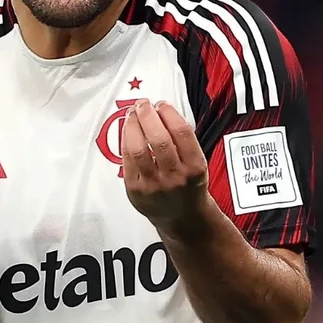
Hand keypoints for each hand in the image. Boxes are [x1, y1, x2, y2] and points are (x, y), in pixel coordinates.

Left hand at [121, 99, 211, 229]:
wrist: (182, 218)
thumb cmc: (188, 185)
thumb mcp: (196, 162)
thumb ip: (182, 139)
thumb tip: (159, 110)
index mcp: (194, 167)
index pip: (181, 132)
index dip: (169, 113)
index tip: (162, 105)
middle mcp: (175, 177)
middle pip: (159, 139)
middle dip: (148, 115)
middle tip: (143, 104)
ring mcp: (153, 185)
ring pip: (138, 149)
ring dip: (133, 125)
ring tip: (133, 114)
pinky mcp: (135, 190)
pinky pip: (127, 159)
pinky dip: (126, 140)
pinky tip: (128, 130)